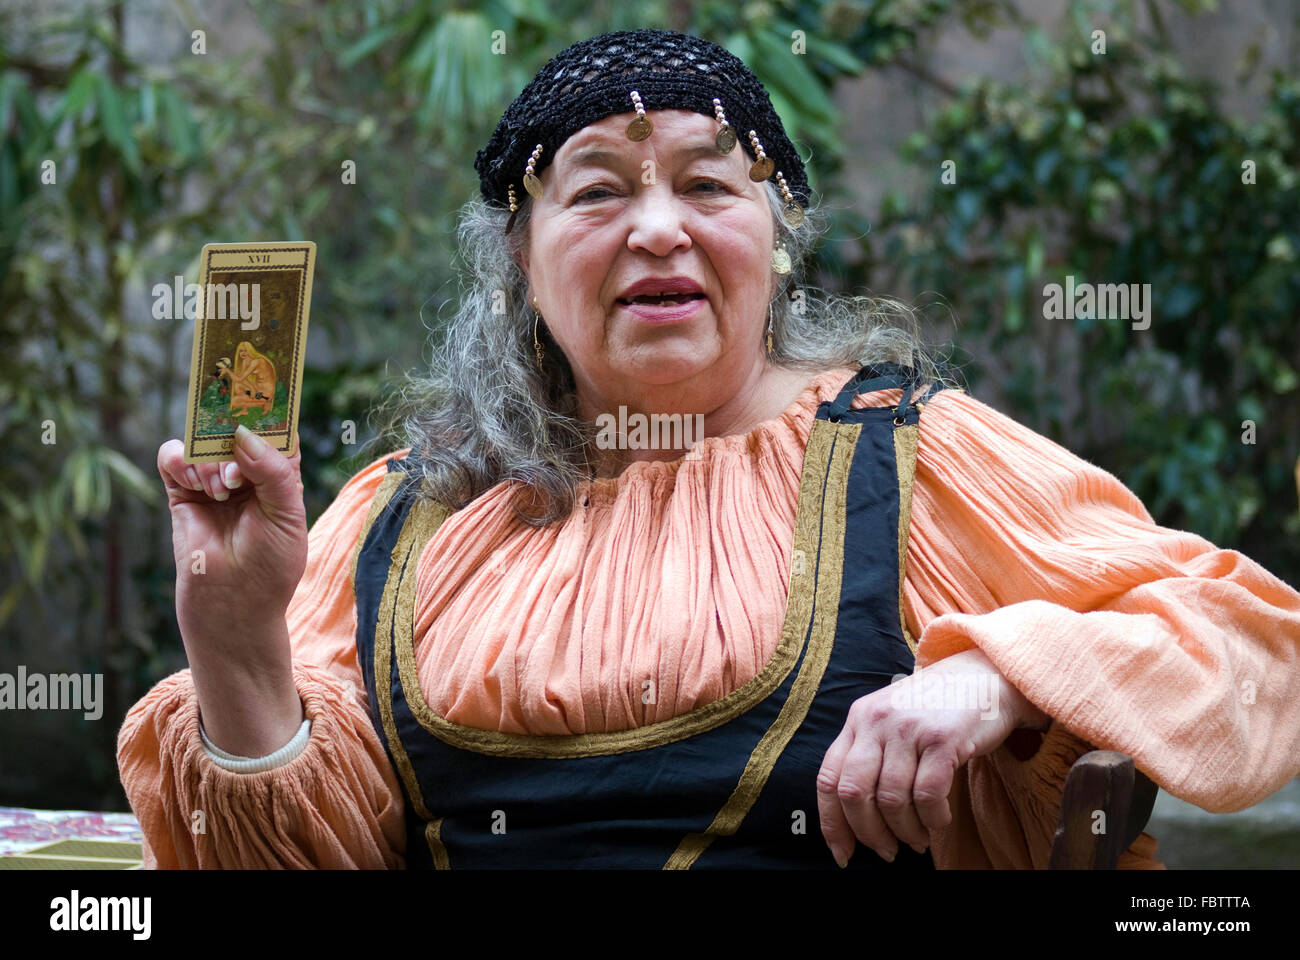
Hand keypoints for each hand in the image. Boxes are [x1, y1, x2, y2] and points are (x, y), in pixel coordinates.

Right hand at [156, 426, 307, 753]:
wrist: (233, 606)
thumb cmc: (270, 566)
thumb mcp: (286, 516)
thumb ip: (273, 471)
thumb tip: (244, 433)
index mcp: (281, 474)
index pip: (277, 429)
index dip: (272, 408)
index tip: (264, 385)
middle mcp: (247, 471)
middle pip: (237, 427)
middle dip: (237, 431)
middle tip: (238, 445)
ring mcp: (214, 480)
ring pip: (205, 441)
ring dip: (213, 458)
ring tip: (225, 488)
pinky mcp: (182, 493)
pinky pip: (174, 458)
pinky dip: (182, 462)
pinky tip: (200, 486)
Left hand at [816, 647, 1048, 865]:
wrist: (984, 676)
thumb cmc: (936, 710)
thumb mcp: (891, 722)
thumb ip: (870, 756)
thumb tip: (855, 819)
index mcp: (857, 720)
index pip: (828, 779)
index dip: (832, 823)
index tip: (842, 853)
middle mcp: (876, 721)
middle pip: (854, 793)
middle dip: (869, 833)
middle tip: (887, 851)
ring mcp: (908, 728)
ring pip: (892, 800)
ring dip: (906, 831)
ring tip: (918, 839)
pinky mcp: (942, 737)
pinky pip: (928, 794)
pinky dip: (933, 818)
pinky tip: (939, 820)